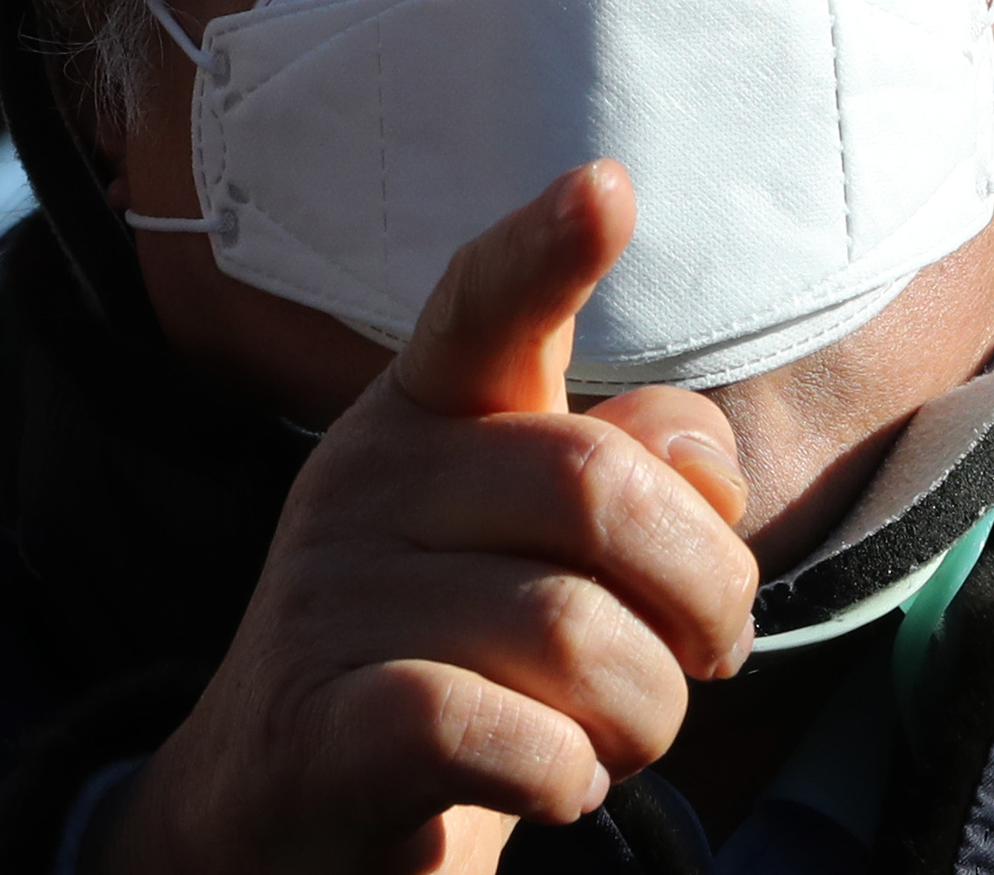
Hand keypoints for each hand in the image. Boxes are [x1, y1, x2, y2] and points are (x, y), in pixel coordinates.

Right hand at [101, 160, 757, 874]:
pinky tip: (560, 784)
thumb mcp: (545, 542)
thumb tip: (703, 468)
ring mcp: (334, 602)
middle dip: (705, 590)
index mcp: (432, 413)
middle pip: (600, 484)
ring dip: (648, 711)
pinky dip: (569, 774)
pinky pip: (499, 734)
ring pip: (576, 632)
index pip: (485, 307)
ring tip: (619, 735)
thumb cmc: (460, 652)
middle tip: (704, 654)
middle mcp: (373, 481)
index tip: (609, 187)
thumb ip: (635, 470)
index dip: (548, 250)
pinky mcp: (327, 729)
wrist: (288, 806)